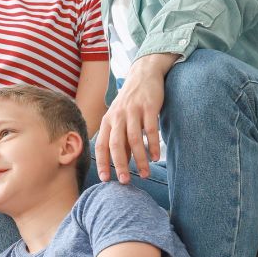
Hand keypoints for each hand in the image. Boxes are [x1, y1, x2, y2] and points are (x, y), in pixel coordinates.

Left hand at [95, 55, 171, 183]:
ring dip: (139, 159)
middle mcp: (118, 116)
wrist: (143, 74)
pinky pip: (150, 130)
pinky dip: (152, 145)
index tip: (105, 179)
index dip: (102, 163)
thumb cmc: (130, 102)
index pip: (101, 145)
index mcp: (108, 120)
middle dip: (119, 164)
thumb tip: (121, 164)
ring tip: (145, 174)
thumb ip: (120, 139)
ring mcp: (133, 111)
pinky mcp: (148, 107)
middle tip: (124, 181)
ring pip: (134, 139)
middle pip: (116, 144)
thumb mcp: (120, 119)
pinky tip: (155, 158)